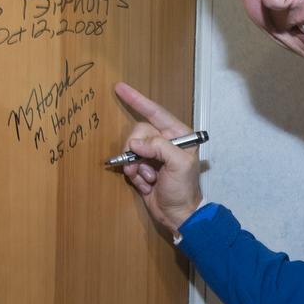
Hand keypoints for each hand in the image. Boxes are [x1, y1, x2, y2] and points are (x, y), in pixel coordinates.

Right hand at [113, 81, 203, 231]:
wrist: (178, 215)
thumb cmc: (184, 189)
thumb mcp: (179, 165)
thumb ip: (159, 147)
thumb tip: (136, 144)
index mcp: (178, 135)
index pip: (156, 112)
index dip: (138, 100)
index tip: (120, 88)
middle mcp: (165, 142)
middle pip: (138, 132)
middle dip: (137, 150)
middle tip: (147, 168)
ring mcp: (152, 155)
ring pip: (130, 148)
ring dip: (136, 166)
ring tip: (149, 179)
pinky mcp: (142, 168)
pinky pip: (128, 163)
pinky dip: (134, 175)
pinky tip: (146, 185)